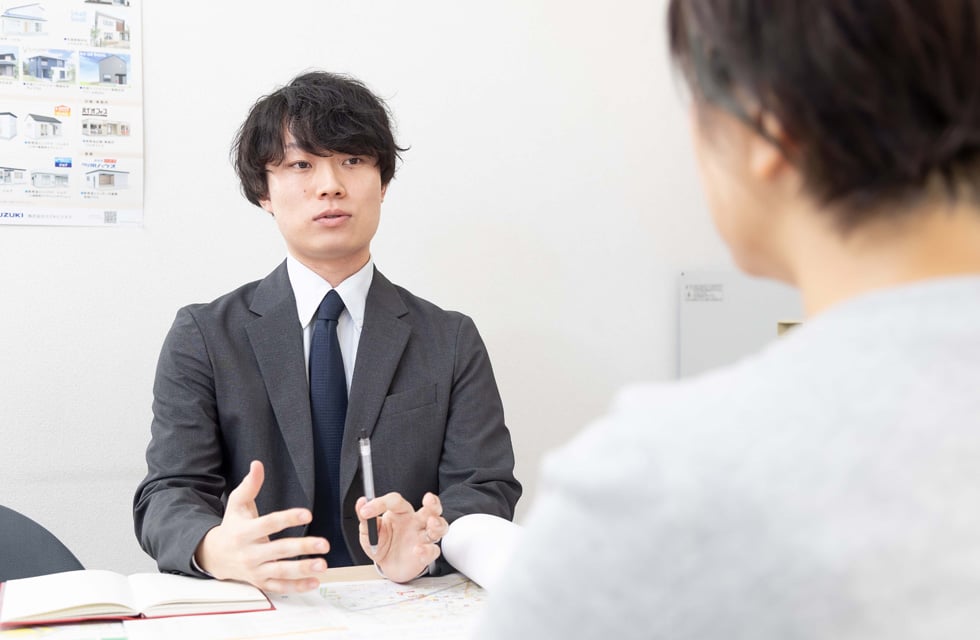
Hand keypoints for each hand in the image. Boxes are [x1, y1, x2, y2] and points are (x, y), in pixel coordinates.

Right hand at [195, 460, 330, 593]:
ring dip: (303, 570)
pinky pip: (279, 587)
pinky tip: (314, 582)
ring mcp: (254, 570)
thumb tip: (257, 464)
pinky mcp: (260, 582)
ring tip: (323, 565)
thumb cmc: (231, 526)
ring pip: (280, 571)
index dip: (288, 518)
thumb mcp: (237, 504)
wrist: (214, 555)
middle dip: (302, 548)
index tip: (308, 514)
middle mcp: (249, 553)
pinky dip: (297, 587)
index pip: (268, 524)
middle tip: (324, 544)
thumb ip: (250, 485)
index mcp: (244, 532)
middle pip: (278, 550)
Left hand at [356, 491, 448, 582]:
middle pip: (431, 508)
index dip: (380, 503)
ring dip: (438, 524)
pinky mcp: (425, 555)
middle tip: (428, 499)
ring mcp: (422, 538)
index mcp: (401, 513)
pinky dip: (427, 550)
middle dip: (433, 502)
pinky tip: (418, 550)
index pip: (395, 501)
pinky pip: (433, 550)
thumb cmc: (381, 544)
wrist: (386, 566)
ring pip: (440, 527)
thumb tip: (361, 502)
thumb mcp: (369, 532)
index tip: (365, 512)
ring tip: (431, 524)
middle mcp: (415, 522)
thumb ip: (365, 518)